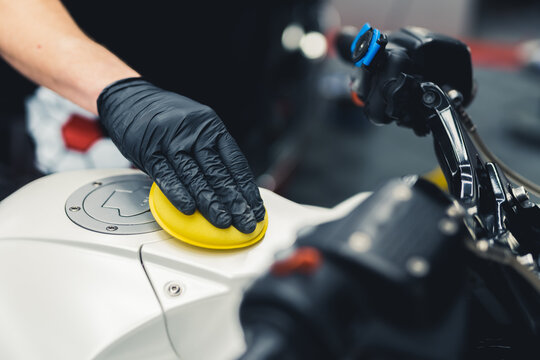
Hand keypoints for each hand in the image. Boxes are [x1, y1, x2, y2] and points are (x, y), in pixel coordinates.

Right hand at [97, 78, 264, 232]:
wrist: (130, 98)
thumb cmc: (166, 117)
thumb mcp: (197, 127)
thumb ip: (211, 152)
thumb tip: (232, 187)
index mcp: (211, 127)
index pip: (236, 162)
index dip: (247, 189)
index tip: (255, 208)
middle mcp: (194, 133)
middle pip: (219, 173)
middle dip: (235, 202)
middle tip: (245, 222)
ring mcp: (170, 142)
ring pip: (195, 177)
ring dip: (211, 203)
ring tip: (224, 222)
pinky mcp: (149, 151)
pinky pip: (166, 176)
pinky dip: (179, 194)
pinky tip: (190, 209)